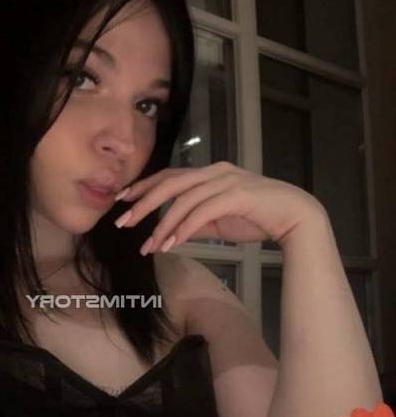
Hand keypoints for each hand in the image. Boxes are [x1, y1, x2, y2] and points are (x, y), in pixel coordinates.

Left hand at [112, 162, 325, 254]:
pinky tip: (171, 243)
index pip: (169, 176)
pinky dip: (183, 228)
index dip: (144, 187)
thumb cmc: (258, 217)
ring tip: (148, 244)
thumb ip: (195, 223)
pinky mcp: (236, 195)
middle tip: (123, 222)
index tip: (122, 200)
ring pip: (183, 199)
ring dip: (162, 223)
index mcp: (209, 173)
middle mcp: (214, 171)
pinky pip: (201, 211)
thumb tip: (170, 234)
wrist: (294, 217)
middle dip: (143, 203)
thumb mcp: (218, 221)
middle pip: (169, 183)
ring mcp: (226, 181)